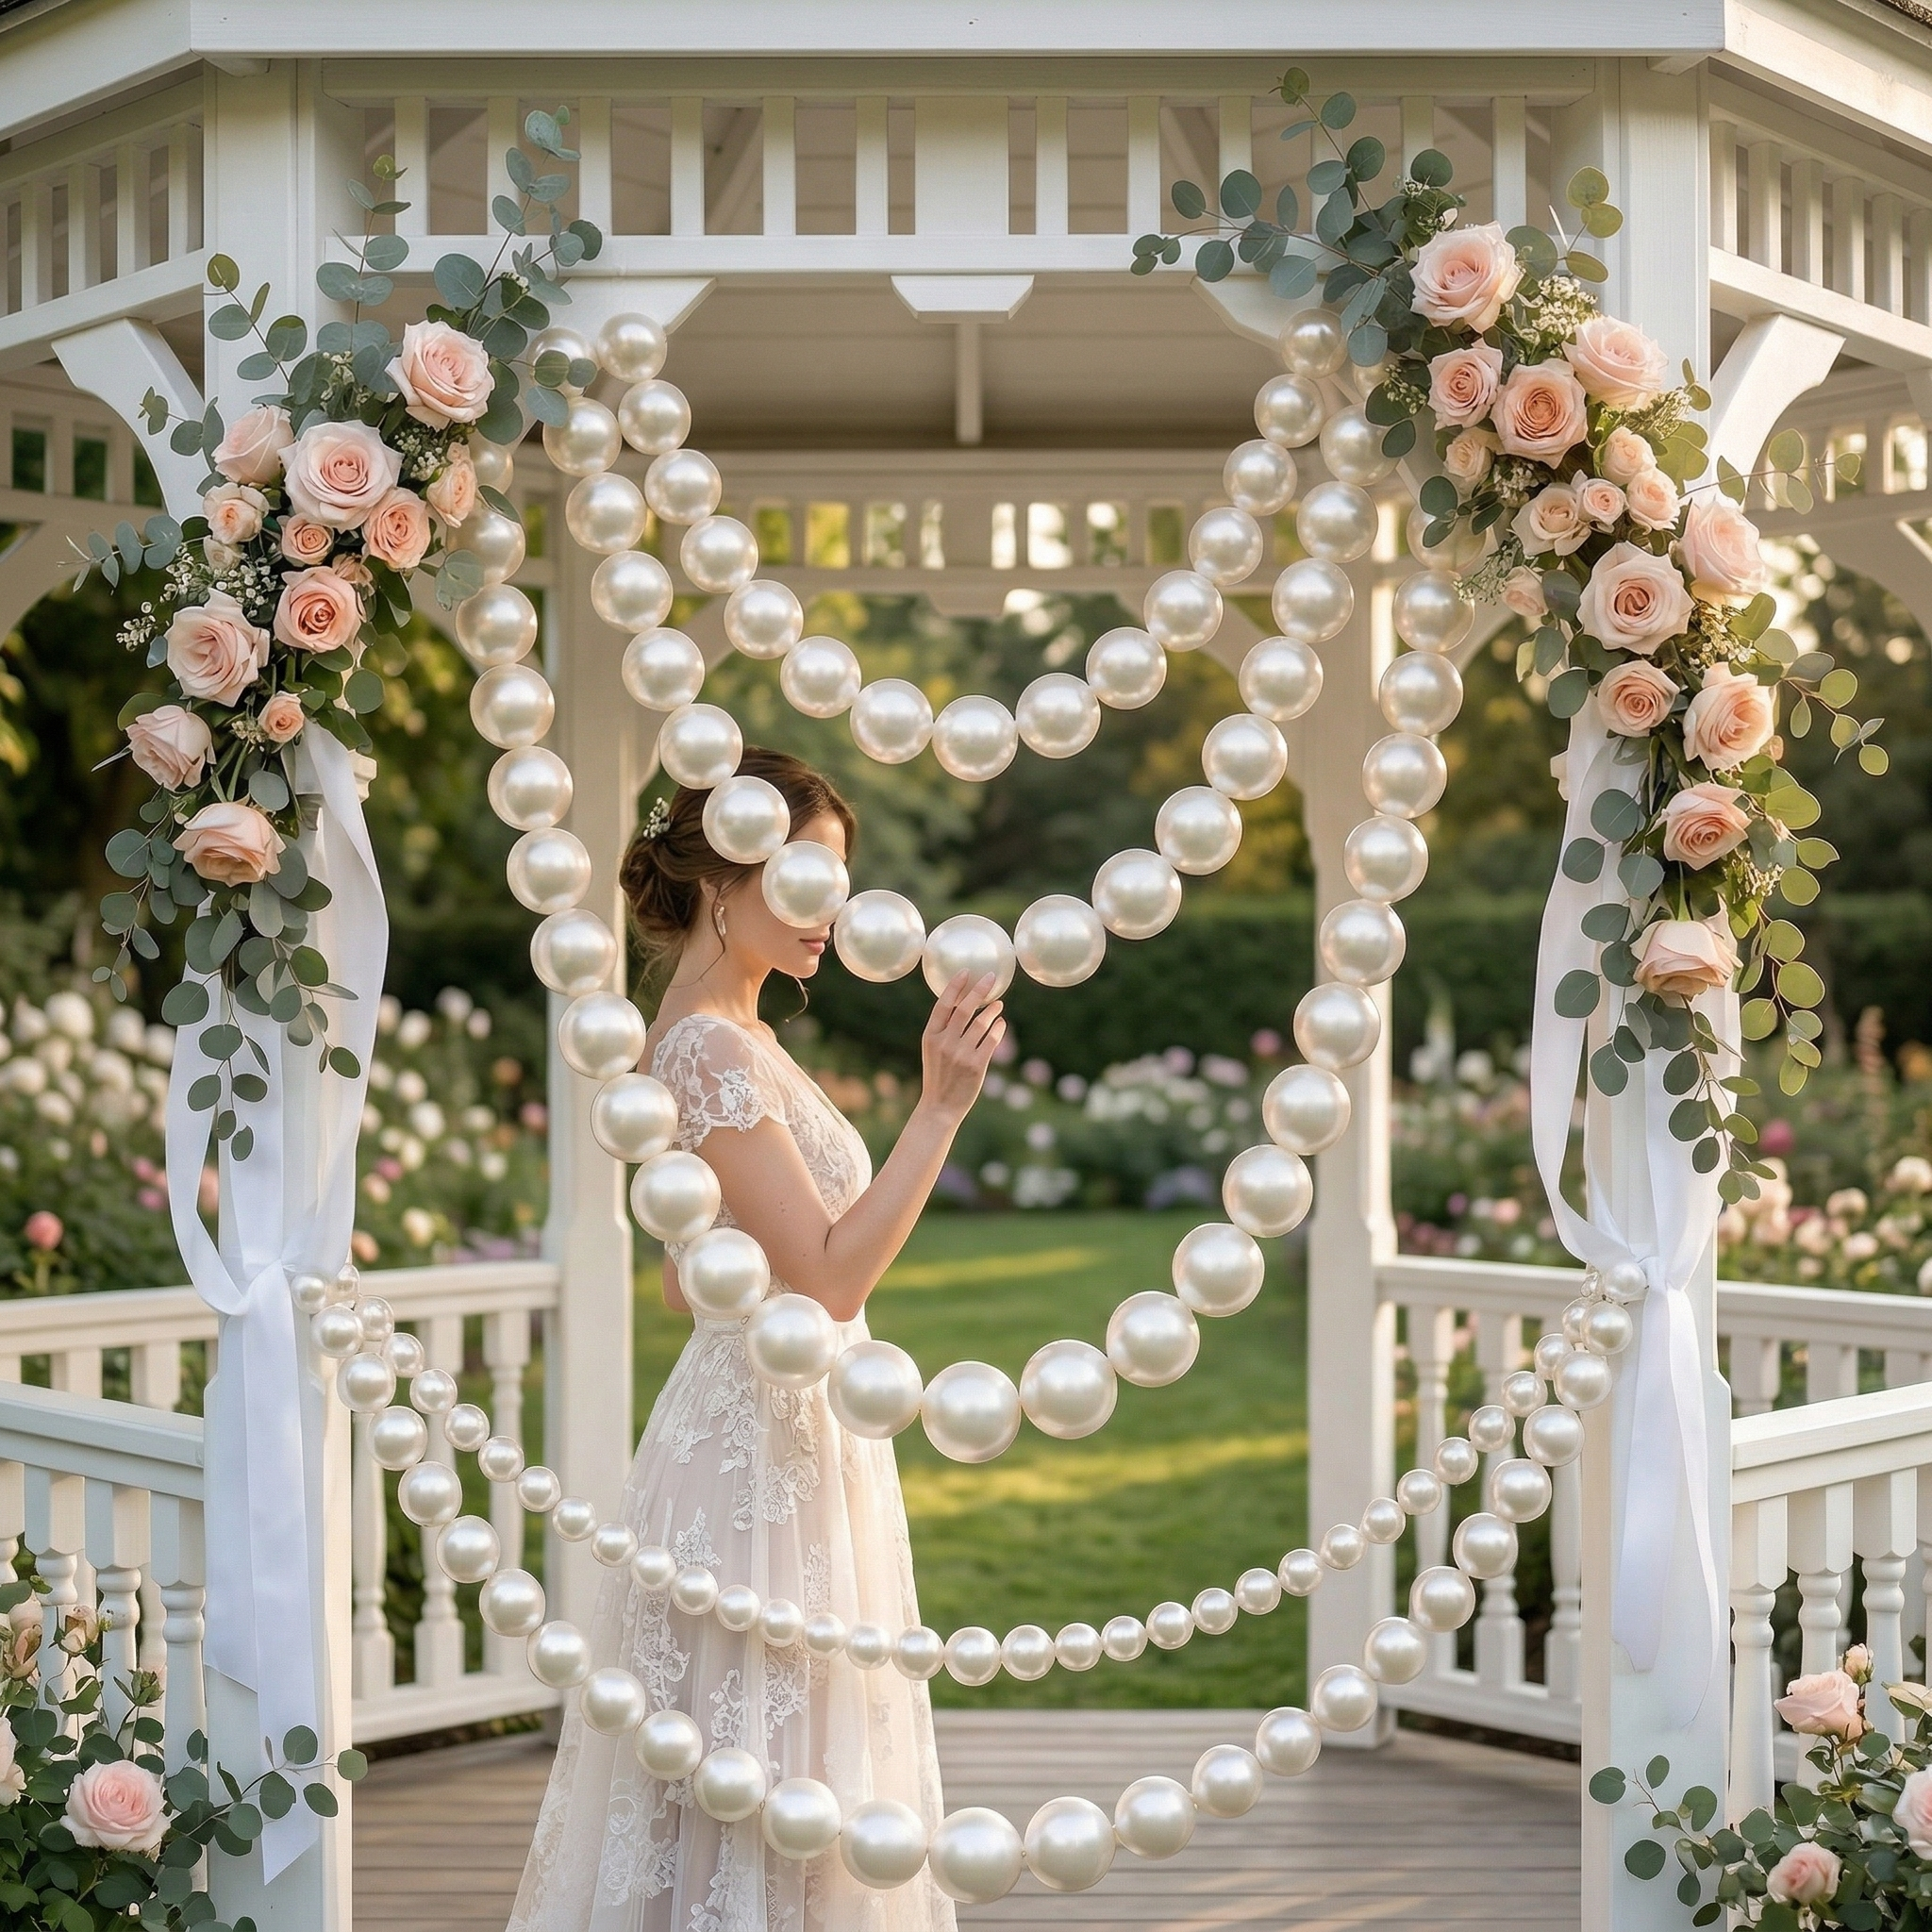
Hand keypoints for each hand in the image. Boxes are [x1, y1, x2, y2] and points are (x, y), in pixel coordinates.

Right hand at [918, 972, 1004, 1122]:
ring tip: (999, 1003)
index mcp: (930, 1036)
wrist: (939, 1107)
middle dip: (978, 990)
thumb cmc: (938, 1076)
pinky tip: (1001, 1022)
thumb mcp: (932, 1051)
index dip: (955, 986)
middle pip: (964, 1009)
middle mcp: (945, 1043)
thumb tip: (964, 1005)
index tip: (966, 971)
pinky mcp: (976, 1066)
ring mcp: (961, 1054)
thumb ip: (944, 1030)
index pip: (943, 1005)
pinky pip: (991, 1040)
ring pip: (981, 1023)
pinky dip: (998, 1029)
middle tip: (990, 977)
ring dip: (992, 1010)